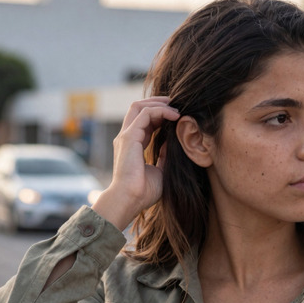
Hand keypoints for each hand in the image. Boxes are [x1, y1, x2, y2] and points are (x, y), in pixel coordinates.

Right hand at [91, 97, 179, 231]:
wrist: (130, 200)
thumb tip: (173, 142)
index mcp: (133, 145)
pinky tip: (175, 116)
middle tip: (176, 103)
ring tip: (176, 108)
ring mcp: (126, 135)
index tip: (176, 116)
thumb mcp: (160, 170)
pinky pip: (145, 113)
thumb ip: (164, 155)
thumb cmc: (144, 192)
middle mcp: (127, 137)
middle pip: (139, 108)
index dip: (160, 114)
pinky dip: (161, 111)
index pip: (144, 121)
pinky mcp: (129, 136)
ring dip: (159, 103)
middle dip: (158, 102)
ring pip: (140, 106)